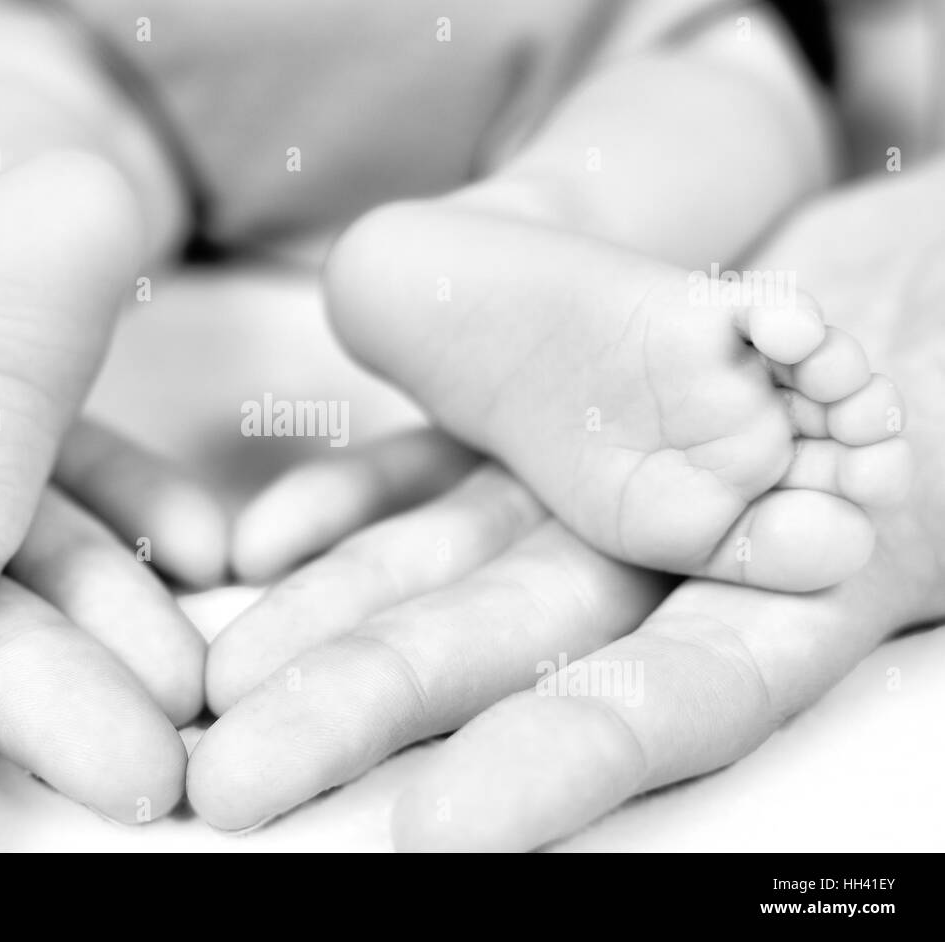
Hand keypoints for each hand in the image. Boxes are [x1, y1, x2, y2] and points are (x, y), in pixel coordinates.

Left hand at [191, 159, 944, 848]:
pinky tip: (264, 543)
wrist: (914, 266)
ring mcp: (591, 490)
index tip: (436, 829)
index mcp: (798, 584)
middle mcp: (673, 558)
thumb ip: (904, 477)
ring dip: (332, 619)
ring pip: (451, 564)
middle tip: (240, 780)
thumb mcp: (941, 424)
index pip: (672, 698)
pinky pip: (437, 466)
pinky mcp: (537, 422)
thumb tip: (847, 536)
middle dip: (374, 711)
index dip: (557, 761)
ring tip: (221, 682)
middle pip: (513, 646)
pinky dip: (354, 499)